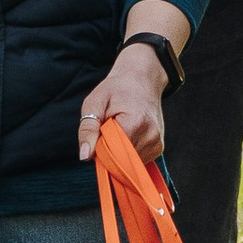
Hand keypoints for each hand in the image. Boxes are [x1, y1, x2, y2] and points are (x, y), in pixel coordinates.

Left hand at [80, 44, 168, 168]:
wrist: (141, 80)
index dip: (99, 147)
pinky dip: (127, 152)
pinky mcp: (158, 148)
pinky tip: (127, 135)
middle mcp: (151, 137)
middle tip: (107, 128)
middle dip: (108, 150)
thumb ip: (88, 129)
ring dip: (118, 151)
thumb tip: (85, 156)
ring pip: (128, 162)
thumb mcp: (94, 102)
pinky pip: (136, 160)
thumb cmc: (116, 89)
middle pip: (120, 160)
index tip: (99, 131)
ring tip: (119, 129)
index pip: (111, 153)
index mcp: (135, 124)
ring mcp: (157, 144)